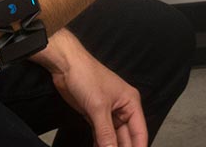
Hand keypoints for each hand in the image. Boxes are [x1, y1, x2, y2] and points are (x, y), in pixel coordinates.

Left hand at [41, 32, 147, 146]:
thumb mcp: (98, 107)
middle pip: (126, 137)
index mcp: (131, 102)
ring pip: (113, 138)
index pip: (140, 132)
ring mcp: (108, 113)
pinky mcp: (94, 115)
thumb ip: (106, 133)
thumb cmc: (86, 75)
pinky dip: (100, 144)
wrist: (65, 65)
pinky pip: (101, 135)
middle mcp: (122, 108)